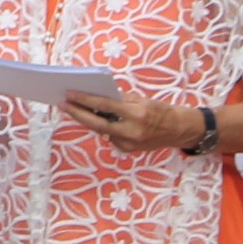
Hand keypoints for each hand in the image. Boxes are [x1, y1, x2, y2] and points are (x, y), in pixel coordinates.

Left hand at [65, 90, 194, 151]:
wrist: (180, 130)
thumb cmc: (161, 111)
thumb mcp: (143, 100)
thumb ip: (120, 100)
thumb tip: (96, 96)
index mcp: (138, 115)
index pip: (105, 106)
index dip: (85, 100)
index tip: (70, 94)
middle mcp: (132, 132)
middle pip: (97, 124)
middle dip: (77, 114)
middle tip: (62, 104)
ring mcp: (129, 144)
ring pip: (101, 131)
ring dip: (86, 120)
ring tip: (72, 109)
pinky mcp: (127, 150)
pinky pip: (109, 136)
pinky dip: (100, 127)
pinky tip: (91, 119)